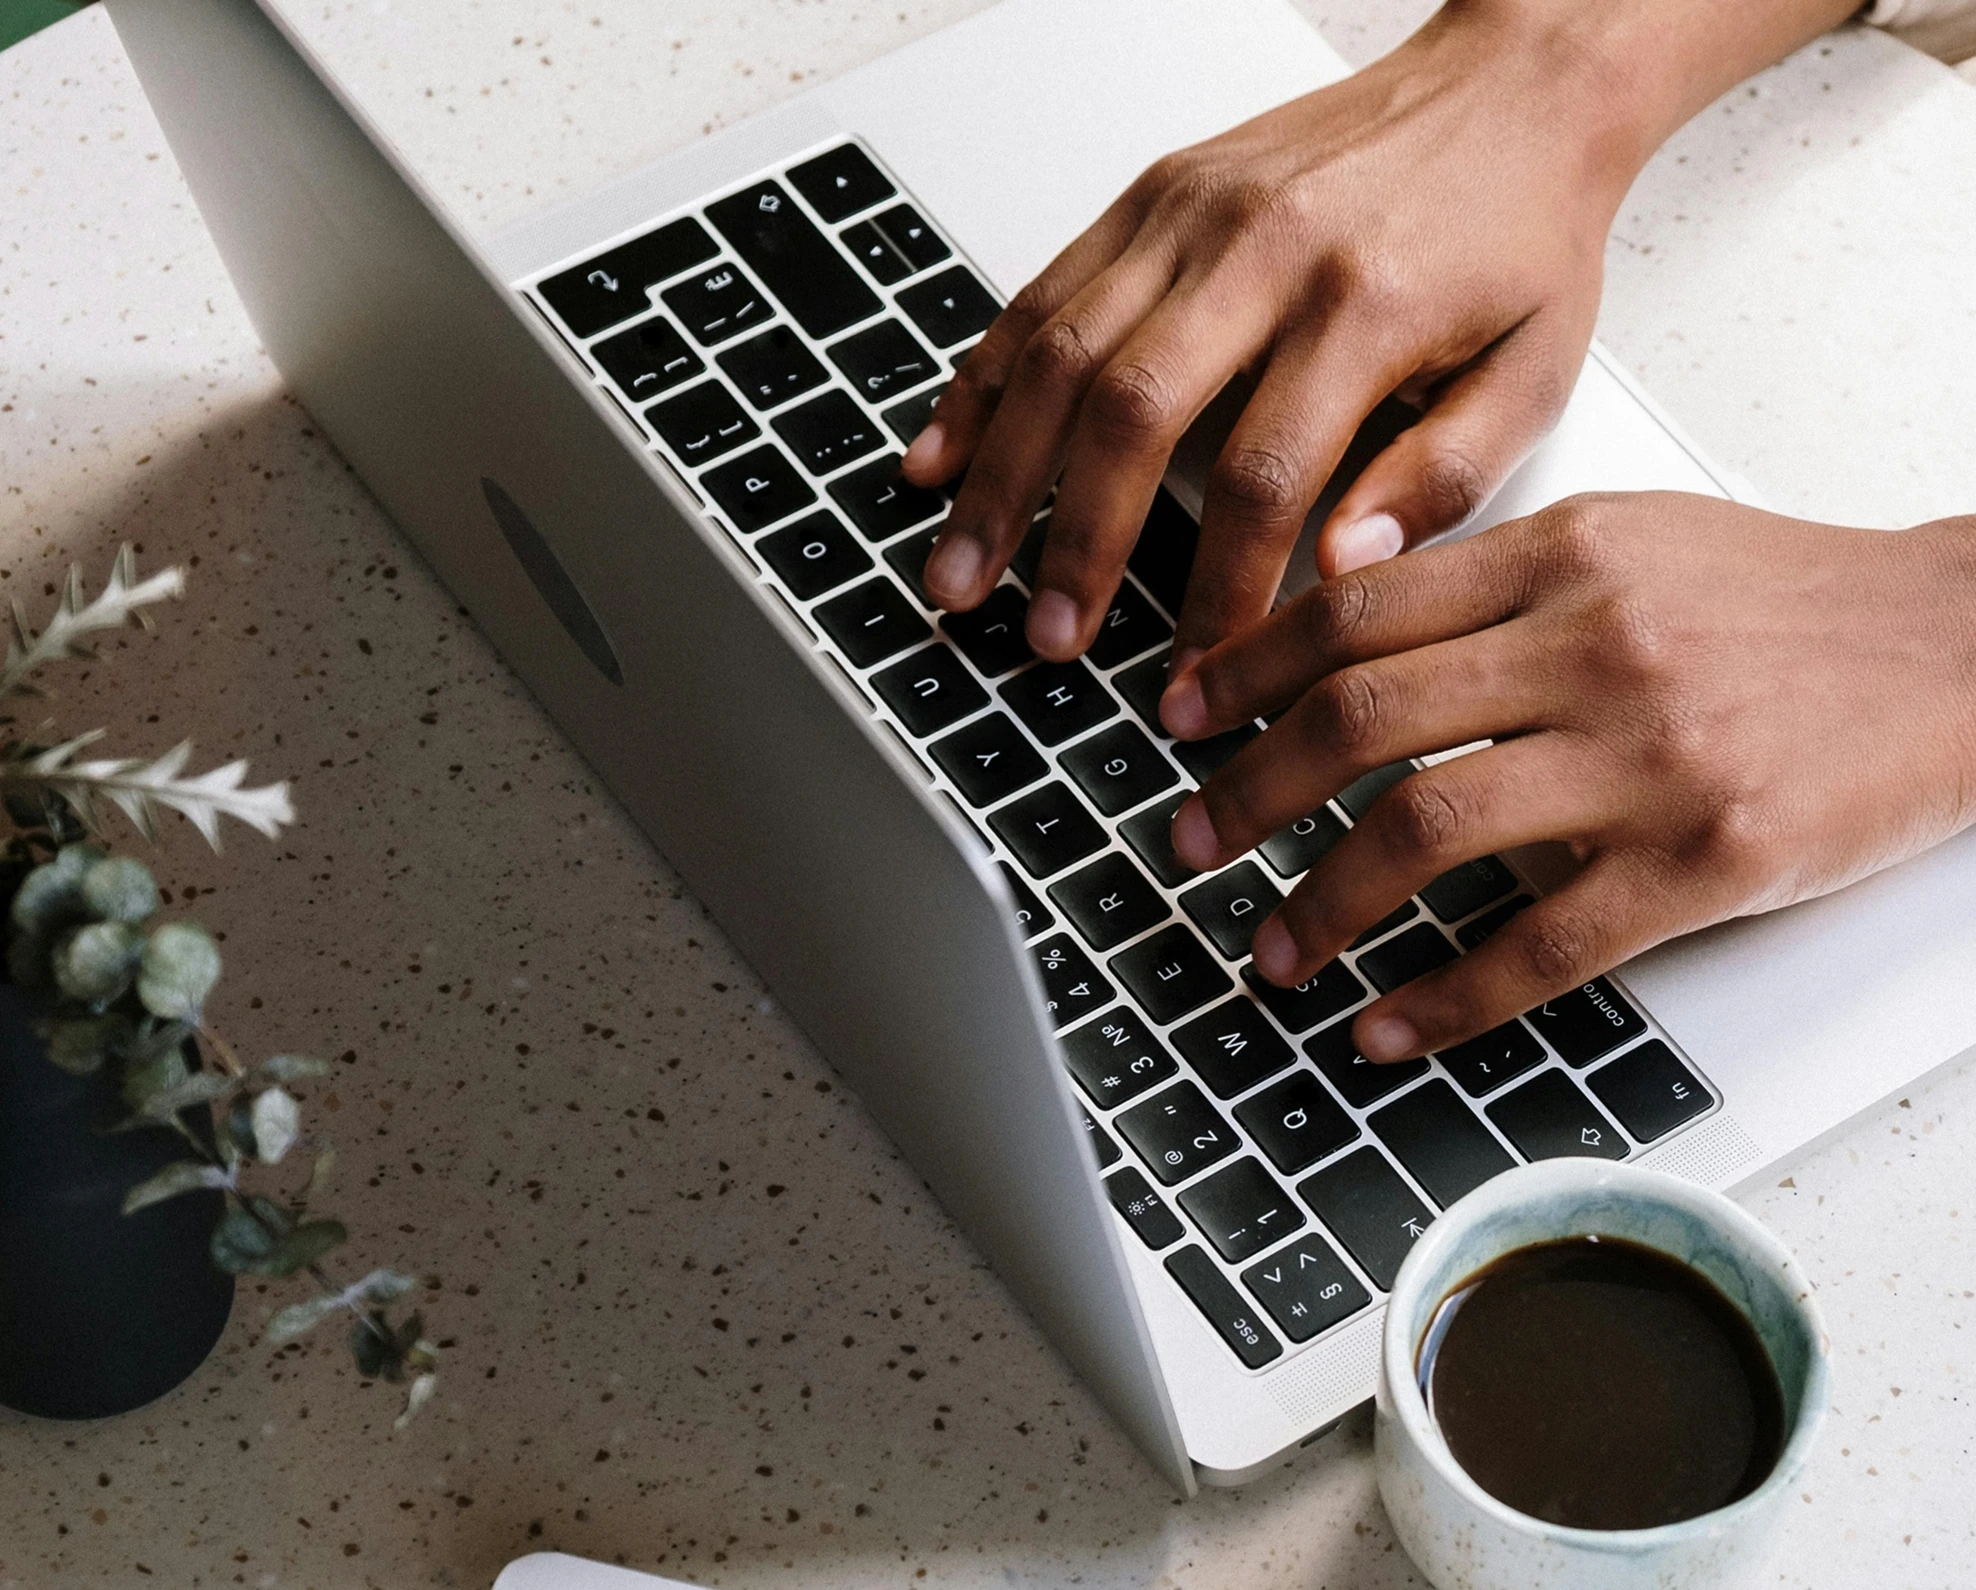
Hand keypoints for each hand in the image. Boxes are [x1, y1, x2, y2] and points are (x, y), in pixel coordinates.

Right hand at [899, 4, 1653, 664]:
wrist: (1513, 79)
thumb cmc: (1521, 230)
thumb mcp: (1535, 369)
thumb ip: (1444, 478)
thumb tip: (1343, 572)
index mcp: (1365, 304)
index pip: (1265, 479)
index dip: (1216, 592)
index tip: (1194, 673)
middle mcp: (1264, 249)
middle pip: (1131, 412)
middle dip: (1071, 540)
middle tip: (1041, 635)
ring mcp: (1194, 213)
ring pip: (1061, 351)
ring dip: (998, 473)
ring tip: (958, 568)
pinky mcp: (1156, 192)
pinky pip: (1044, 290)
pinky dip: (982, 377)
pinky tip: (942, 449)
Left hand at [1156, 494, 1975, 1060]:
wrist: (1961, 648)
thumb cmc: (1787, 601)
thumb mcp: (1634, 541)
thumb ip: (1494, 579)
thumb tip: (1341, 626)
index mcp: (1563, 554)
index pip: (1355, 608)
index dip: (1244, 669)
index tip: (1181, 717)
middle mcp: (1593, 644)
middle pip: (1361, 718)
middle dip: (1248, 792)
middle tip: (1188, 841)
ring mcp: (1649, 754)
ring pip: (1428, 829)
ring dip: (1322, 903)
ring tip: (1271, 950)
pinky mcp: (1707, 858)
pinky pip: (1541, 944)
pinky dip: (1444, 997)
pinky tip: (1384, 1027)